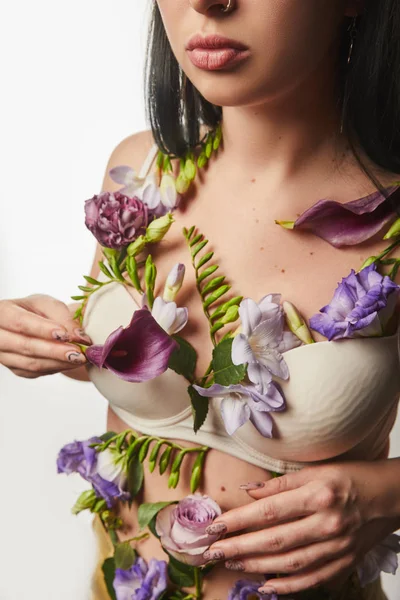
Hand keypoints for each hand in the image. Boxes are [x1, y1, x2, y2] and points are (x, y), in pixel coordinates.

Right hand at [0, 294, 91, 378]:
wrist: (32, 324)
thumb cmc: (38, 310)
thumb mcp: (48, 304)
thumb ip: (63, 316)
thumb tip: (78, 336)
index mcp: (2, 312)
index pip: (20, 322)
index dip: (42, 329)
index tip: (64, 334)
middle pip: (24, 346)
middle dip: (54, 350)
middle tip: (78, 352)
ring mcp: (4, 356)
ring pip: (31, 364)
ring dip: (58, 362)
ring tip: (81, 358)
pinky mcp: (16, 369)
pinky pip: (36, 372)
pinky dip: (56, 368)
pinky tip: (72, 362)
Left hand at [203, 462, 399, 594]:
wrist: (389, 497)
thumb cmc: (350, 477)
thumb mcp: (315, 471)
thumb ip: (279, 484)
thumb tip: (246, 490)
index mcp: (318, 495)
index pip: (269, 511)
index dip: (239, 520)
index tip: (215, 527)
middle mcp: (328, 523)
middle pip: (275, 540)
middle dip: (239, 547)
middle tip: (212, 552)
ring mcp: (338, 547)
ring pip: (289, 563)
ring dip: (256, 566)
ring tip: (232, 564)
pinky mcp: (345, 563)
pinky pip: (311, 580)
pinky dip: (287, 587)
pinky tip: (265, 586)